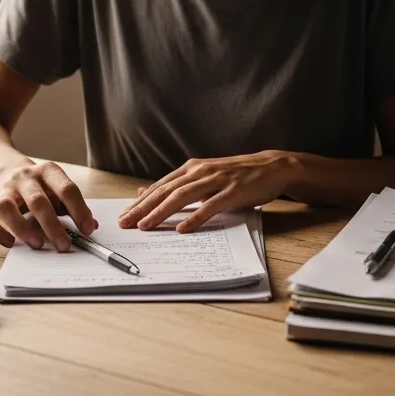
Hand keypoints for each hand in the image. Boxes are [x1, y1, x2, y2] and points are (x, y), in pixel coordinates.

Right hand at [0, 161, 96, 250]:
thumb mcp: (59, 190)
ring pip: (7, 207)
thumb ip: (74, 207)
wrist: (8, 169)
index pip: (66, 189)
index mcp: (48, 171)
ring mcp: (5, 188)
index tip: (87, 230)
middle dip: (52, 226)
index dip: (79, 210)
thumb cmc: (41, 187)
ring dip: (22, 228)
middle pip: (37, 200)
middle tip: (64, 245)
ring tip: (37, 244)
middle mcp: (25, 177)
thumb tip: (91, 226)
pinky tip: (10, 243)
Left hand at [118, 151, 297, 232]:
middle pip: (166, 191)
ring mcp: (216, 180)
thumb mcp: (205, 177)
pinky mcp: (232, 191)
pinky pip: (210, 206)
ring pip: (182, 197)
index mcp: (192, 169)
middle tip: (125, 223)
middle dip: (143, 208)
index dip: (140, 201)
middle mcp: (200, 171)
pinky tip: (182, 228)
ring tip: (146, 226)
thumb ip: (179, 185)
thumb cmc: (236, 176)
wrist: (271, 167)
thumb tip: (145, 192)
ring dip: (161, 212)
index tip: (123, 216)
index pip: (160, 186)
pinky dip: (195, 217)